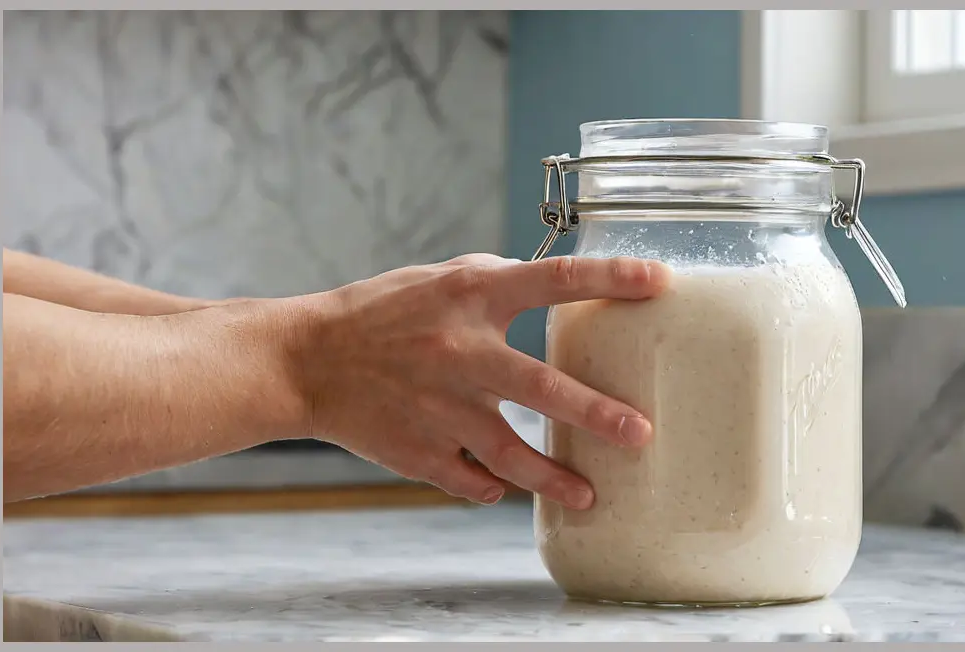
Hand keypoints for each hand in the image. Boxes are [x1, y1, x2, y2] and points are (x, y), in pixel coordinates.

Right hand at [287, 254, 671, 509]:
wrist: (305, 360)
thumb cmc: (381, 312)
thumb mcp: (439, 279)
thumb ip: (498, 284)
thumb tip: (558, 291)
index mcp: (470, 297)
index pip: (553, 279)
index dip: (609, 278)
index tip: (659, 282)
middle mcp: (459, 352)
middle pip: (540, 386)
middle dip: (596, 413)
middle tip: (643, 433)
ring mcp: (439, 408)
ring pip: (510, 455)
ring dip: (554, 479)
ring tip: (590, 494)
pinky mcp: (419, 452)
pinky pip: (470, 481)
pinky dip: (490, 488)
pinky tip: (506, 490)